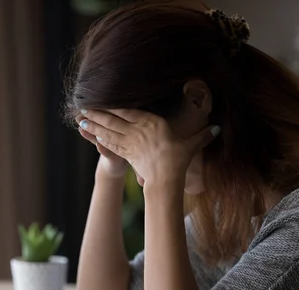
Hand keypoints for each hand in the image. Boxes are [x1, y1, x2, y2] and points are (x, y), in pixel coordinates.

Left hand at [78, 109, 214, 187]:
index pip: (129, 110)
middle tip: (82, 106)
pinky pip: (110, 143)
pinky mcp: (126, 155)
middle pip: (114, 119)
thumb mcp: (190, 146)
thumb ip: (202, 136)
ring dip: (94, 124)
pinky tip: (91, 133)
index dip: (114, 105)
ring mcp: (131, 142)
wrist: (166, 181)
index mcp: (152, 123)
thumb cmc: (178, 162)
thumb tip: (217, 129)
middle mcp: (139, 130)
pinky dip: (99, 137)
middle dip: (97, 112)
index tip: (103, 99)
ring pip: (108, 130)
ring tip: (81, 118)